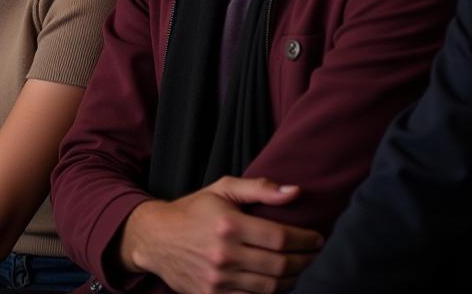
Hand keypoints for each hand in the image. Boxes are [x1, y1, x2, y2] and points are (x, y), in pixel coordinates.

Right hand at [121, 176, 323, 293]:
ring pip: (271, 287)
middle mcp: (225, 254)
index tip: (317, 237)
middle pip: (280, 265)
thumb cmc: (193, 210)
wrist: (156, 237)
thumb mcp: (222, 189)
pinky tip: (276, 282)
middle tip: (312, 253)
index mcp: (228, 224)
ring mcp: (218, 279)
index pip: (280, 237)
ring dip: (292, 279)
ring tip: (296, 267)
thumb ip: (259, 188)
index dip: (305, 240)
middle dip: (304, 260)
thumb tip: (295, 192)